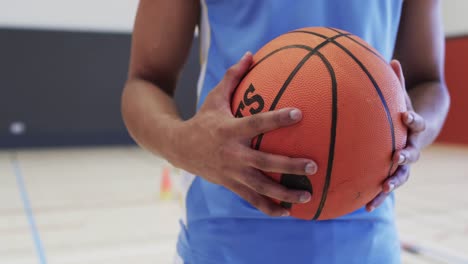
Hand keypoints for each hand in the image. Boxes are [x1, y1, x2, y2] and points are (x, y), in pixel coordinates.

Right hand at [170, 52, 317, 216]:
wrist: (178, 147)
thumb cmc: (202, 119)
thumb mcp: (214, 97)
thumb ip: (233, 77)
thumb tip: (251, 54)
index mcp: (229, 130)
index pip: (256, 123)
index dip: (277, 119)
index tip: (299, 113)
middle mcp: (232, 153)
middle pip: (264, 161)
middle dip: (289, 165)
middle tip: (313, 165)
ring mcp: (231, 172)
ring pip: (260, 187)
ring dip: (284, 193)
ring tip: (306, 196)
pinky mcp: (230, 184)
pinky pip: (251, 199)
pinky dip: (269, 207)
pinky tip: (287, 212)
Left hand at [366, 60, 425, 211]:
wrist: (417, 129)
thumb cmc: (403, 110)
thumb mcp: (402, 95)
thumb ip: (398, 81)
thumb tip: (391, 59)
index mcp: (413, 128)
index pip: (417, 123)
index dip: (414, 120)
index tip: (407, 117)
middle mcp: (412, 146)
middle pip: (412, 153)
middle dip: (405, 156)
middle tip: (397, 157)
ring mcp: (404, 163)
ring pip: (402, 174)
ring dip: (393, 181)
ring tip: (383, 188)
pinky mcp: (394, 173)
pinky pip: (386, 186)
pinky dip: (379, 196)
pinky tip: (365, 207)